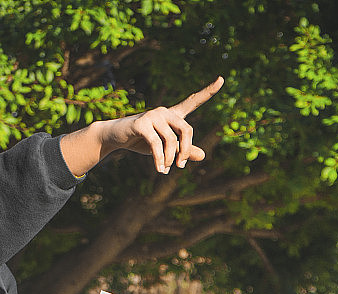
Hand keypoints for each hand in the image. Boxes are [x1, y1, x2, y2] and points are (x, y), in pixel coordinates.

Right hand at [99, 76, 223, 172]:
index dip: (208, 91)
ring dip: (170, 159)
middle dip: (186, 150)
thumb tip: (203, 155)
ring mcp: (153, 115)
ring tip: (166, 170)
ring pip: (171, 140)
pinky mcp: (142, 124)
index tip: (222, 79)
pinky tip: (160, 169)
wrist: (115, 137)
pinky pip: (156, 144)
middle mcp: (165, 112)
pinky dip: (159, 159)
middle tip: (181, 166)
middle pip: (187, 129)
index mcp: (173, 115)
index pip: (193, 101)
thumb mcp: (165, 148)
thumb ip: (184, 151)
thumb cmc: (141, 141)